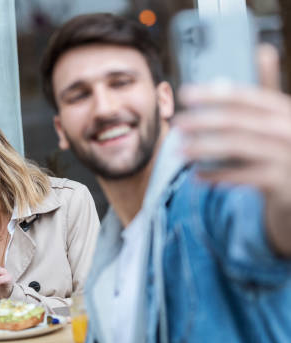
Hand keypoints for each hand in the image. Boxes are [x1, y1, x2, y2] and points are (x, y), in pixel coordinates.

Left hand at [174, 44, 290, 254]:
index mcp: (284, 111)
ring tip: (179, 151)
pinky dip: (217, 175)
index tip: (185, 93)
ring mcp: (287, 156)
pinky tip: (196, 175)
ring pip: (236, 147)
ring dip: (203, 148)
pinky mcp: (281, 182)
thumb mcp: (280, 118)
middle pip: (237, 121)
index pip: (246, 97)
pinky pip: (242, 176)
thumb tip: (262, 49)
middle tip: (176, 124)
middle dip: (202, 121)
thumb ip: (267, 92)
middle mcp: (288, 129)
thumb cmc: (284, 149)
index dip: (214, 94)